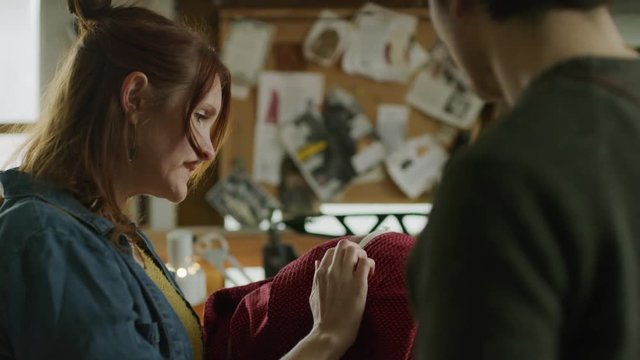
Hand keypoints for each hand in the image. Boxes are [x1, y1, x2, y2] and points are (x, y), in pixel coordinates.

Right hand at [309, 238, 375, 355]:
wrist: (330, 333)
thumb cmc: (322, 318)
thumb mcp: (313, 294)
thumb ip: (316, 276)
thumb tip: (317, 262)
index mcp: (321, 273)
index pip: (332, 250)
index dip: (343, 254)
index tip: (350, 264)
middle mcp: (332, 271)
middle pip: (344, 245)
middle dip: (355, 250)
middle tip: (360, 263)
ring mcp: (344, 277)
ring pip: (355, 250)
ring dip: (363, 255)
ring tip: (365, 269)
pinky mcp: (358, 285)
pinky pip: (366, 262)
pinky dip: (370, 264)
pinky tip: (371, 274)